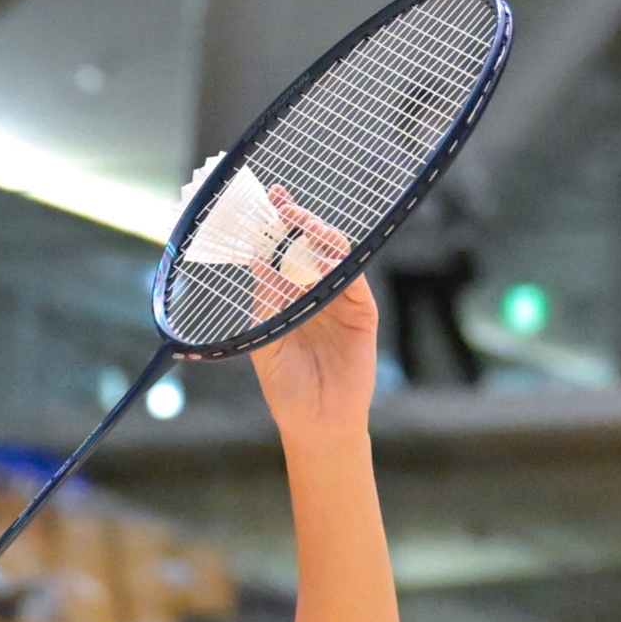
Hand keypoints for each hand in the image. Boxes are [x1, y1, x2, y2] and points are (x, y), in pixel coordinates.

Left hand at [247, 190, 378, 442]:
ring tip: (303, 223)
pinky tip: (326, 256)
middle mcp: (313, 292)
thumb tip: (258, 261)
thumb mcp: (265, 341)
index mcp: (285, 296)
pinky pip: (354, 280)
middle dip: (297, 221)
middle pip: (307, 246)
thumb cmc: (286, 387)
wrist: (317, 422)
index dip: (275, 225)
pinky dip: (342, 264)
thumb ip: (265, 302)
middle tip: (284, 203)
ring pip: (332, 256)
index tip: (268, 200)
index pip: (280, 252)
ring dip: (319, 235)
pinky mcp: (362, 312)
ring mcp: (339, 300)